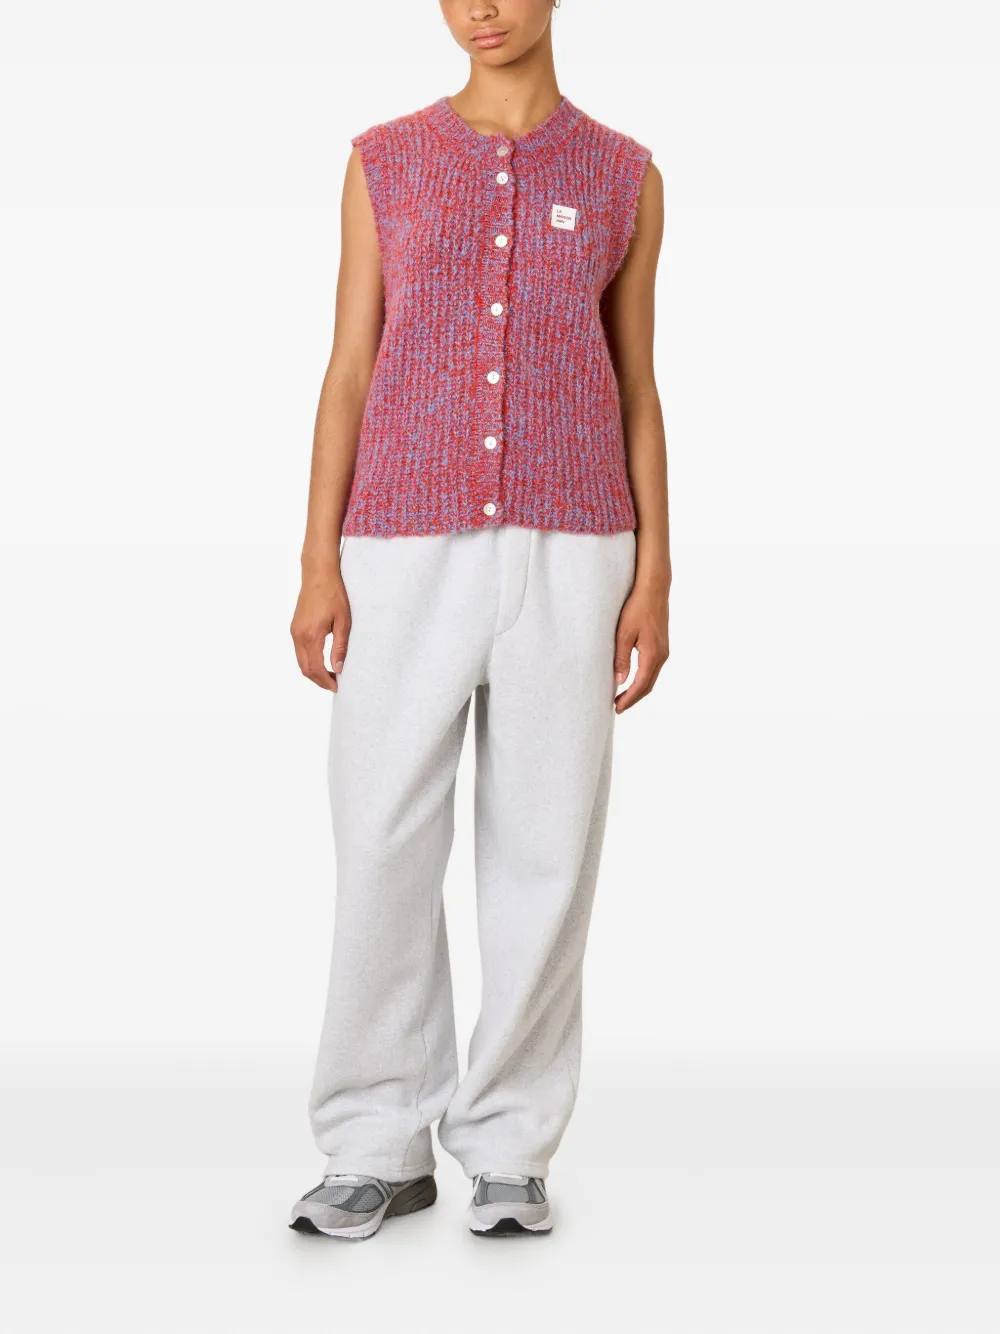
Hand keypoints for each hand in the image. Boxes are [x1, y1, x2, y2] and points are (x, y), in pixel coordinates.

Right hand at [290, 569, 350, 691]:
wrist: (318, 574)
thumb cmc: (333, 594)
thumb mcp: (343, 622)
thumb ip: (340, 647)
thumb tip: (338, 668)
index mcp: (311, 635)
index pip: (315, 668)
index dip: (325, 681)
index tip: (337, 687)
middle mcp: (298, 635)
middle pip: (305, 668)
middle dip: (319, 680)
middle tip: (334, 684)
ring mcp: (294, 631)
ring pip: (301, 661)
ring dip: (313, 671)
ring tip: (330, 675)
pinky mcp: (295, 627)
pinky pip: (299, 651)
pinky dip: (309, 661)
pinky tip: (322, 660)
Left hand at [613, 583, 668, 712]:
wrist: (654, 589)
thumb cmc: (637, 607)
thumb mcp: (623, 633)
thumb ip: (622, 658)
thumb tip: (620, 680)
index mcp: (653, 654)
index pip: (641, 685)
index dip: (629, 699)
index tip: (617, 708)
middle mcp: (662, 655)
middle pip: (648, 685)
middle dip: (633, 698)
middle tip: (617, 706)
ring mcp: (664, 651)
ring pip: (651, 678)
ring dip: (638, 689)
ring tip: (622, 696)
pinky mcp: (661, 645)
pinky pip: (653, 669)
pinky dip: (642, 679)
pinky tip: (632, 679)